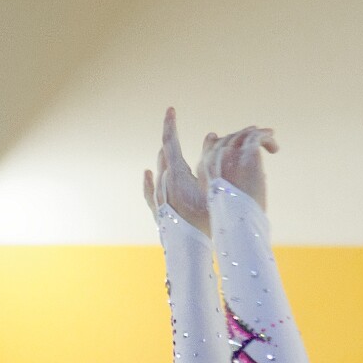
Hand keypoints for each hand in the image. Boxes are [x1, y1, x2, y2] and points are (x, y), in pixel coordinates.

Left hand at [141, 107, 215, 236]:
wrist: (187, 254)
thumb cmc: (206, 221)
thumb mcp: (214, 187)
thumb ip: (212, 160)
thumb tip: (211, 136)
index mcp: (177, 174)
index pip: (171, 142)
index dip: (170, 124)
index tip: (170, 108)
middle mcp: (164, 183)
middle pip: (166, 155)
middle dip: (173, 141)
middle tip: (177, 129)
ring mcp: (159, 198)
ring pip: (161, 170)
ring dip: (168, 158)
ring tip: (172, 148)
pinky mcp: (157, 212)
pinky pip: (150, 189)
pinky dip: (150, 178)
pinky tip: (147, 172)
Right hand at [207, 125, 276, 212]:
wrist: (238, 220)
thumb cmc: (233, 217)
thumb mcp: (223, 199)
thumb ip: (230, 185)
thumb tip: (258, 178)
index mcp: (205, 170)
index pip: (210, 145)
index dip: (221, 140)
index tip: (231, 138)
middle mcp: (214, 158)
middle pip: (229, 138)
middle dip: (242, 136)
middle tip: (255, 135)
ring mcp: (230, 153)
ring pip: (243, 134)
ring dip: (257, 134)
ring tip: (269, 135)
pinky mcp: (248, 153)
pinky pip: (257, 136)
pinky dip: (267, 138)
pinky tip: (274, 149)